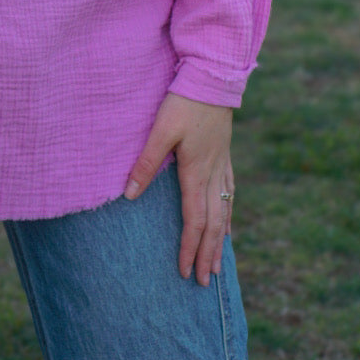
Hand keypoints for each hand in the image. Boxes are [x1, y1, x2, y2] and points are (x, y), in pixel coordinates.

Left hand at [123, 93, 233, 285]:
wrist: (212, 77)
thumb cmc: (184, 102)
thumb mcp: (160, 130)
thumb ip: (145, 163)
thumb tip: (129, 195)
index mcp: (196, 172)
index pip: (194, 220)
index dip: (190, 248)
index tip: (186, 272)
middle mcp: (213, 173)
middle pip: (213, 222)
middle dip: (208, 253)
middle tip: (206, 282)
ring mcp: (222, 163)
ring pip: (224, 209)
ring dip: (220, 238)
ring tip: (219, 260)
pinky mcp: (224, 153)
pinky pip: (230, 191)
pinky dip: (228, 212)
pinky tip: (227, 218)